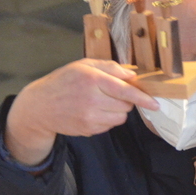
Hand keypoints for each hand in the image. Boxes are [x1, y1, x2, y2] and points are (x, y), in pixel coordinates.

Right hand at [5, 58, 158, 164]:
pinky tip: (93, 111)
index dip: (142, 98)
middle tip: (111, 94)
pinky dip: (108, 119)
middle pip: (126, 105)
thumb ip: (109, 67)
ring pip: (120, 117)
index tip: (155, 104)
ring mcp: (90, 117)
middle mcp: (92, 99)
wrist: (40, 106)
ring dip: (117, 110)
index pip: (125, 90)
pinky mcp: (88, 129)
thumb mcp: (83, 65)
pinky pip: (110, 125)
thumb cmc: (63, 81)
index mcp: (92, 79)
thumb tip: (131, 75)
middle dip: (125, 100)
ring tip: (101, 103)